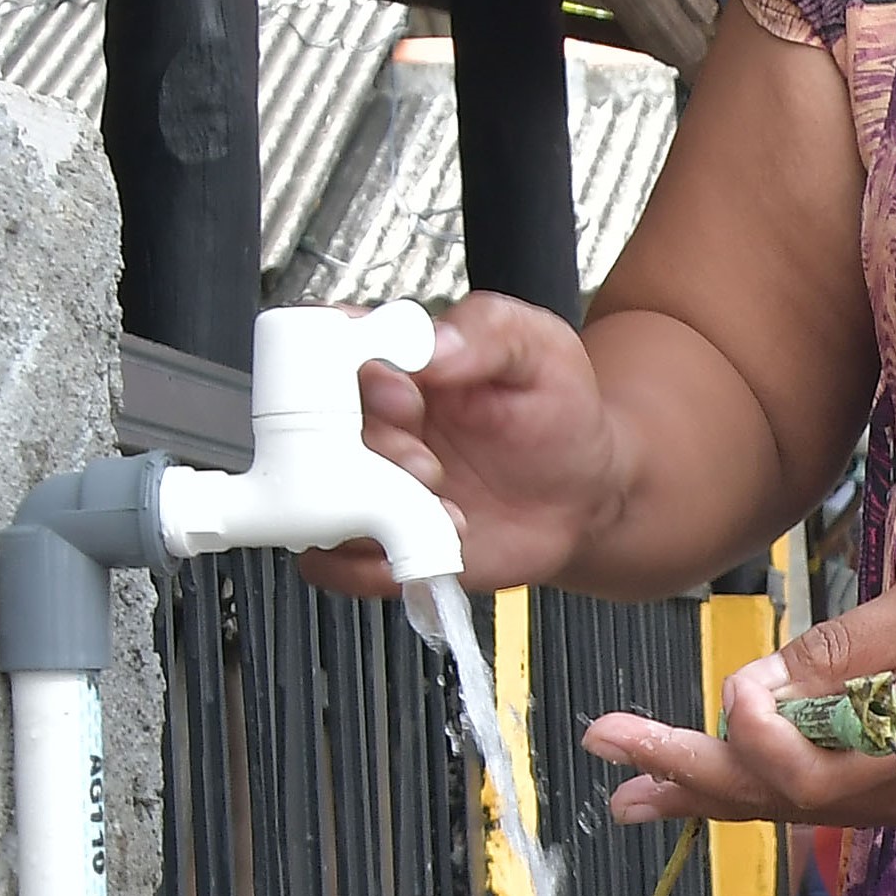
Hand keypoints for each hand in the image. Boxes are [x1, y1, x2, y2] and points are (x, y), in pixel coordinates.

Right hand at [306, 294, 629, 599]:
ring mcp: (365, 483)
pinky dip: (366, 563)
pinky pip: (329, 563)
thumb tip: (431, 344)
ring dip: (369, 512)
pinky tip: (425, 546)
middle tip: (428, 464)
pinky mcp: (373, 541)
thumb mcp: (541, 350)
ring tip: (445, 512)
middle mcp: (366, 421)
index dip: (349, 371)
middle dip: (372, 450)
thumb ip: (489, 332)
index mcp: (393, 361)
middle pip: (310, 430)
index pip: (327, 349)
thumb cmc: (558, 413)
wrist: (585, 493)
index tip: (405, 392)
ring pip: (311, 500)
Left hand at [584, 562, 895, 827]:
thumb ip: (842, 649)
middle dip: (684, 772)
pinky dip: (763, 786)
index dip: (747, 726)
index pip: (792, 767)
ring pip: (791, 806)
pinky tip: (724, 782)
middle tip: (603, 747)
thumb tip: (760, 682)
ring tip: (634, 791)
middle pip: (772, 798)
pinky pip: (823, 796)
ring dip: (712, 790)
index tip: (739, 674)